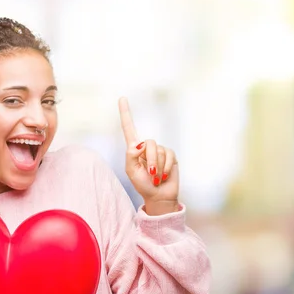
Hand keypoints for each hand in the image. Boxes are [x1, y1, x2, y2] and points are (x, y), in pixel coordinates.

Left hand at [118, 97, 179, 214]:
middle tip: (150, 175)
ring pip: (158, 151)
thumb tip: (140, 143)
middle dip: (150, 161)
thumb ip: (131, 156)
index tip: (122, 97)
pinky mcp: (171, 155)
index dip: (125, 113)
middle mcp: (146, 146)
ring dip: (157, 167)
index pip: (129, 128)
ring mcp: (159, 150)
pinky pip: (168, 155)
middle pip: (148, 143)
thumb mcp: (131, 171)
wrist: (158, 196)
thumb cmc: (143, 185)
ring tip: (156, 177)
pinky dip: (165, 168)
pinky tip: (164, 175)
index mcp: (134, 149)